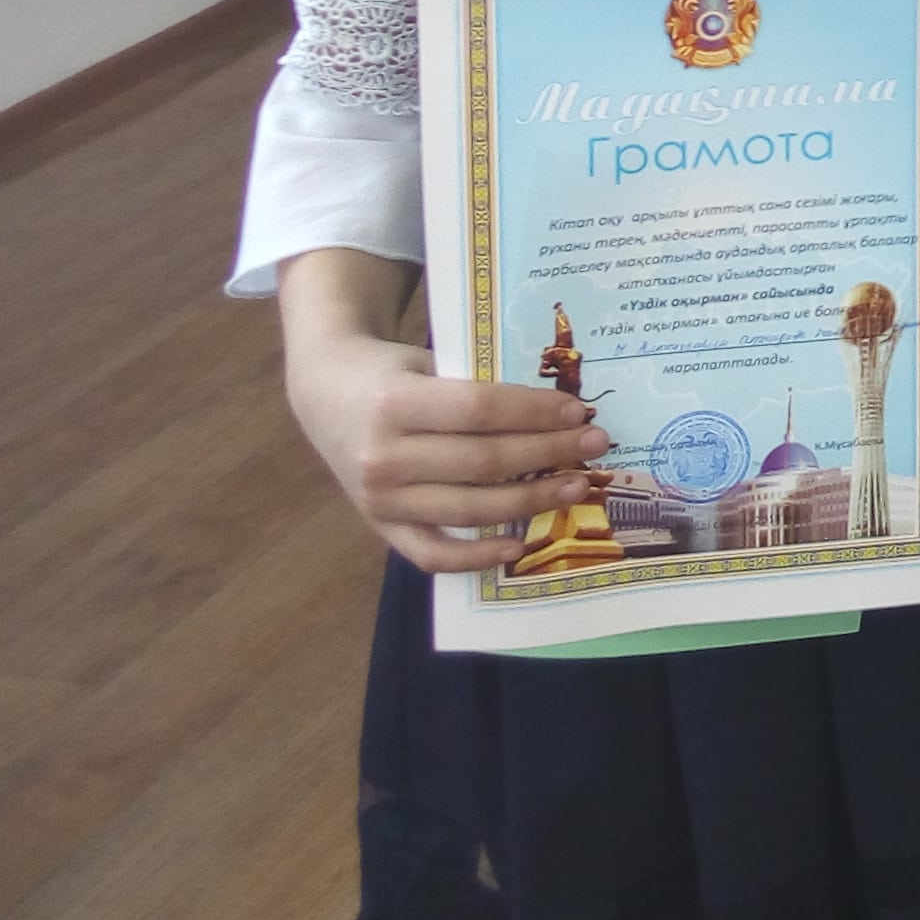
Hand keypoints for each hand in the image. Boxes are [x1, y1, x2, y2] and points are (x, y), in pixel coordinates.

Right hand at [285, 324, 610, 573]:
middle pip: (483, 461)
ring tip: (577, 486)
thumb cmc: (390, 372)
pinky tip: (518, 545)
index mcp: (394, 403)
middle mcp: (383, 456)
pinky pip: (431, 553)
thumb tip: (556, 412)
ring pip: (468, 508)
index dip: (534, 412)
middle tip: (595, 443)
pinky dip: (475, 556)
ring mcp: (379, 500)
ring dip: (530, 500)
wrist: (324, 393)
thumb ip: (476, 388)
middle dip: (547, 453)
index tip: (578, 410)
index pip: (480, 411)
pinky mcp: (379, 528)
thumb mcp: (427, 362)